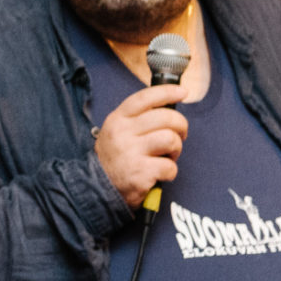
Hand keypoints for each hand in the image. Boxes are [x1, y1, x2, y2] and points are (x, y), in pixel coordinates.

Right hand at [94, 83, 188, 207]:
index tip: (182, 93)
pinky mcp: (140, 173)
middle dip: (180, 126)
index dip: (167, 92)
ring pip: (170, 139)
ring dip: (176, 148)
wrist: (98, 188)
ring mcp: (130, 153)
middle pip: (165, 117)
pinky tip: (161, 173)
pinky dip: (171, 171)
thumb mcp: (116, 131)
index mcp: (117, 120)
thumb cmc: (115, 158)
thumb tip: (168, 106)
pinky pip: (169, 166)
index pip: (144, 98)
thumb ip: (137, 118)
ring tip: (169, 155)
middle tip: (180, 135)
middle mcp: (122, 133)